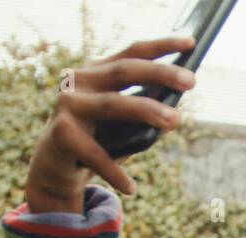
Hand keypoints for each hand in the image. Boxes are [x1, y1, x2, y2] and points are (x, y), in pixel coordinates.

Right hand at [24, 36, 197, 213]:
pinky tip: (131, 187)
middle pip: (125, 71)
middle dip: (160, 73)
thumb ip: (144, 113)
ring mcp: (68, 104)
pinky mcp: (60, 132)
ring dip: (147, 111)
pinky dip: (114, 171)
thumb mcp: (123, 125)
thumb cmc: (96, 141)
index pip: (132, 52)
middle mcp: (80, 81)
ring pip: (113, 104)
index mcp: (98, 72)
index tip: (191, 42)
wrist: (54, 169)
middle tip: (191, 81)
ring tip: (175, 121)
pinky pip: (94, 153)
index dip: (162, 45)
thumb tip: (176, 113)